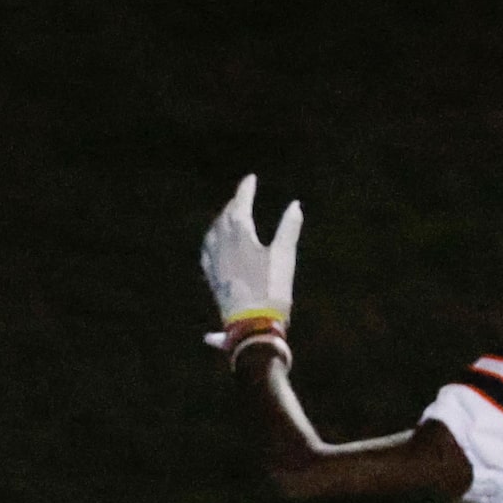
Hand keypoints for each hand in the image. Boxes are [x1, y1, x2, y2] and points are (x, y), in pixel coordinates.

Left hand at [199, 174, 301, 365]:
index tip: (250, 178)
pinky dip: (212, 239)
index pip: (240, 204)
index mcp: (239, 234)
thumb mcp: (284, 255)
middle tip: (243, 196)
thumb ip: (288, 227)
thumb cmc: (271, 288)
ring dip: (221, 220)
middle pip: (224, 216)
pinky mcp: (211, 277)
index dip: (245, 189)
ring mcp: (213, 261)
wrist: (251, 324)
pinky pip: (207, 250)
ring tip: (229, 215)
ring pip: (213, 232)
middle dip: (234, 204)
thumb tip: (295, 205)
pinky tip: (214, 243)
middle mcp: (221, 244)